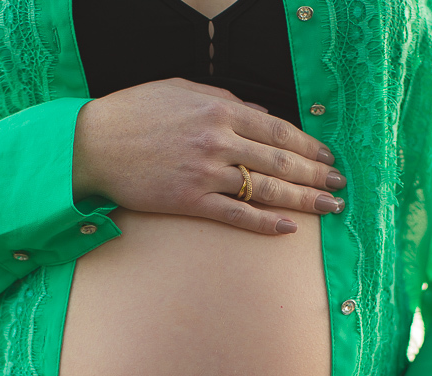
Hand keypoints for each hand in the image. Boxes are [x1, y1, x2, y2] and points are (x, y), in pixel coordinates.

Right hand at [72, 77, 346, 234]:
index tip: (328, 156)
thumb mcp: (181, 91)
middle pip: (280, 160)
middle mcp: (218, 140)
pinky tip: (288, 229)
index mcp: (219, 108)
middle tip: (339, 186)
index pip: (278, 129)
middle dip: (316, 174)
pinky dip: (265, 223)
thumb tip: (261, 114)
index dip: (308, 145)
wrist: (92, 144)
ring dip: (303, 200)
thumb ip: (224, 100)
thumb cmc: (134, 113)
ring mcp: (205, 172)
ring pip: (265, 189)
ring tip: (329, 207)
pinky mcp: (189, 202)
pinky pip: (236, 215)